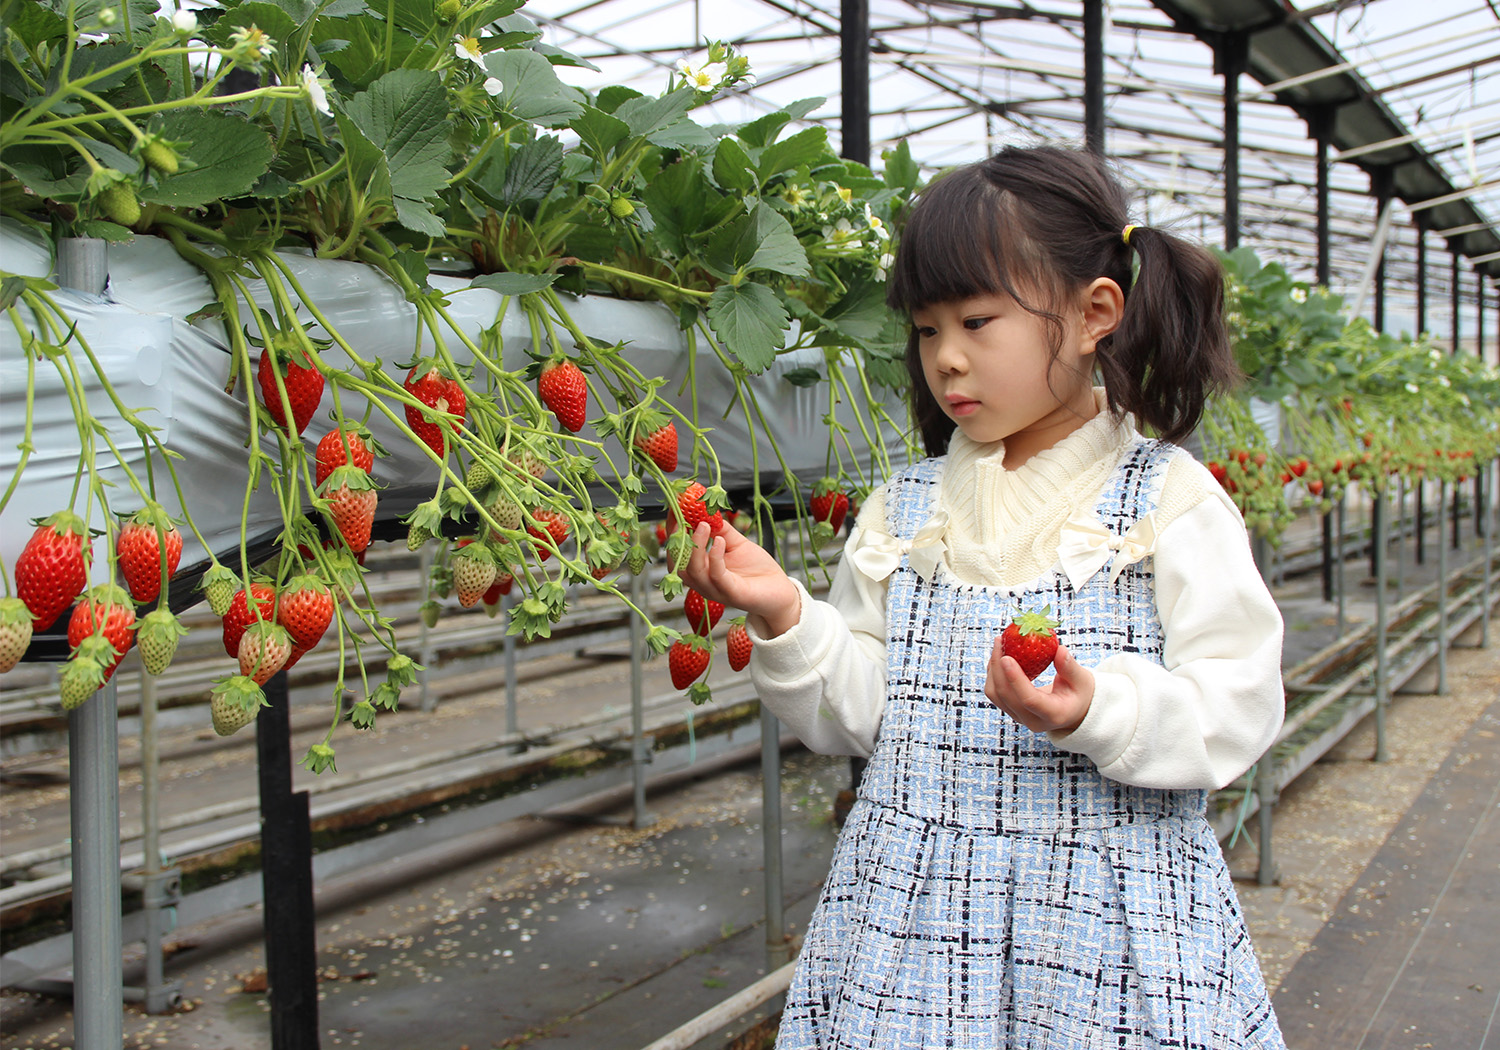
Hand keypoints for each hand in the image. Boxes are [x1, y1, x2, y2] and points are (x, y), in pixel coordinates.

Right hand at [680, 520, 800, 636]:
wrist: (780, 592)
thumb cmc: (757, 570)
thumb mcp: (737, 544)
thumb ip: (722, 530)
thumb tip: (708, 512)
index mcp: (701, 569)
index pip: (678, 551)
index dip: (673, 530)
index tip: (675, 507)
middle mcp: (703, 582)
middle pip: (678, 563)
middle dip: (676, 539)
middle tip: (682, 516)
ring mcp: (715, 590)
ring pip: (693, 571)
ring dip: (695, 545)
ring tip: (703, 524)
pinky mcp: (731, 594)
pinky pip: (717, 576)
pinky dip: (715, 556)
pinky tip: (719, 541)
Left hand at [984, 642, 1094, 733]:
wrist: (1073, 710)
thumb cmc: (1079, 693)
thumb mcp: (1082, 680)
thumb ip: (1070, 667)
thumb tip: (1060, 650)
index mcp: (1053, 714)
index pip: (1029, 699)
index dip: (1015, 679)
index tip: (1006, 657)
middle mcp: (1033, 720)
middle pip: (1007, 696)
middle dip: (998, 667)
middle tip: (1000, 640)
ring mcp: (1019, 717)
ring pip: (996, 695)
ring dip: (993, 669)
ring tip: (999, 643)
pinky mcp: (1011, 710)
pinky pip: (995, 693)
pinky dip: (993, 673)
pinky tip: (998, 655)